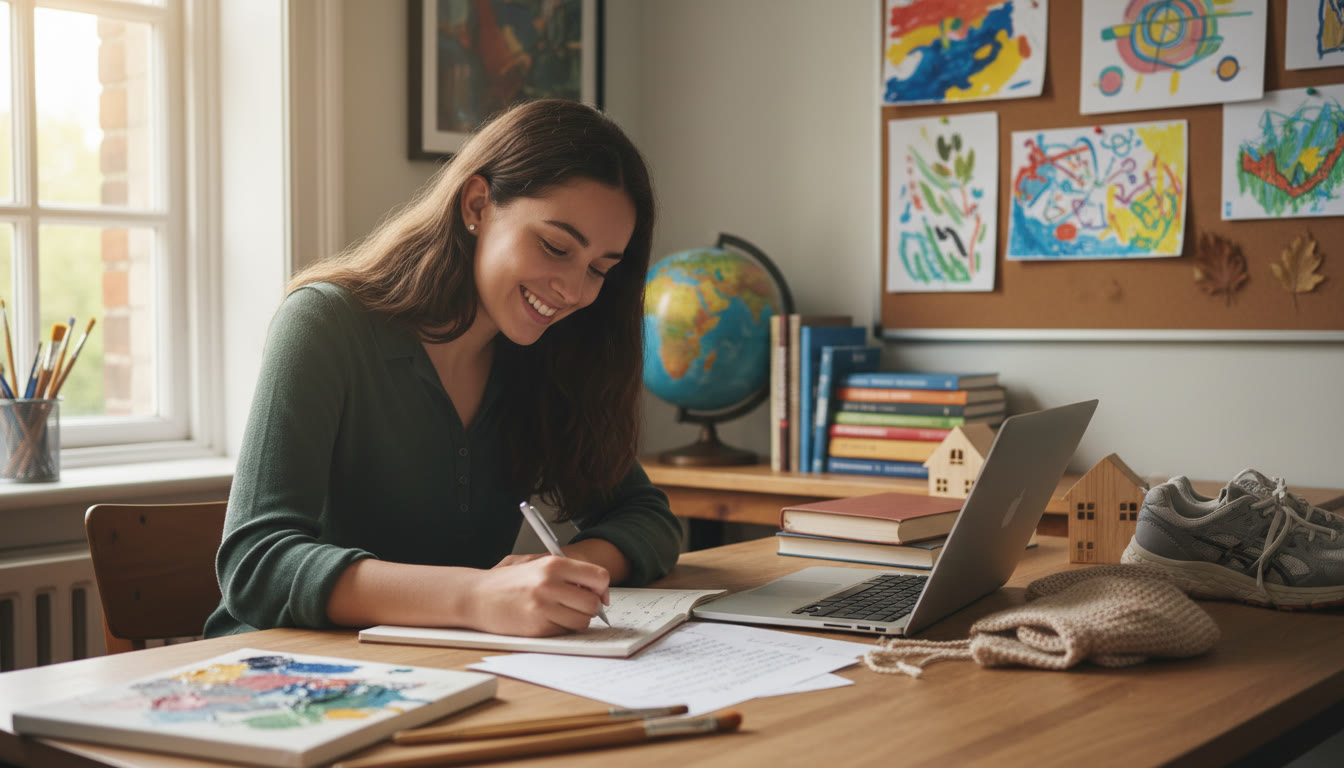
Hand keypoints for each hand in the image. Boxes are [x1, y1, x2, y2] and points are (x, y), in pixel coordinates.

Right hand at [468, 556, 609, 635]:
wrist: (474, 596)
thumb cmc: (506, 580)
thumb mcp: (534, 561)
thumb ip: (565, 569)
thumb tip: (598, 584)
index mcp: (553, 564)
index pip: (599, 577)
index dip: (602, 588)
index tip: (598, 593)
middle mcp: (550, 585)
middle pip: (593, 604)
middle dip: (591, 607)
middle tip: (578, 604)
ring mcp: (543, 609)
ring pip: (582, 621)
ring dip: (576, 619)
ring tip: (560, 611)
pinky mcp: (536, 629)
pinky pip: (564, 632)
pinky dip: (560, 628)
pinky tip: (544, 619)